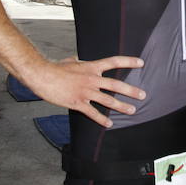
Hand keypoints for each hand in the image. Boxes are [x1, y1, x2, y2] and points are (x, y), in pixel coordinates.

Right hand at [26, 55, 145, 126]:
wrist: (43, 76)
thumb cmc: (56, 68)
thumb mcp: (71, 61)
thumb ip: (79, 61)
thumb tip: (79, 60)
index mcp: (91, 66)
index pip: (114, 62)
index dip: (128, 62)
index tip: (141, 63)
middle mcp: (91, 79)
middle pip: (116, 85)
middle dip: (131, 90)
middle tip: (142, 95)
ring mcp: (85, 91)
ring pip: (108, 100)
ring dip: (122, 106)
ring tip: (132, 110)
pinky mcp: (77, 103)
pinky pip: (93, 113)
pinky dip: (102, 119)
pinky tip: (109, 124)